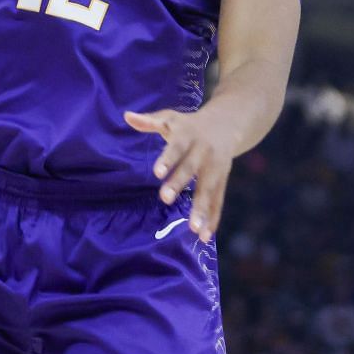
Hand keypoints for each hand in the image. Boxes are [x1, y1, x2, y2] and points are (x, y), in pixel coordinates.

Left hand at [124, 106, 239, 240]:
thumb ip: (150, 121)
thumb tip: (127, 116)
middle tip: (166, 200)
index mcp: (188, 136)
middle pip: (191, 169)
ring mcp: (215, 168)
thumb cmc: (189, 125)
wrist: (227, 124)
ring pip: (208, 189)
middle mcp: (203, 152)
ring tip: (193, 230)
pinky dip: (213, 218)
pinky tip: (205, 236)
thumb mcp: (171, 118)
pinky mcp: (222, 180)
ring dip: (202, 209)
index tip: (156, 173)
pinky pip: (218, 201)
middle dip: (180, 184)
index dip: (167, 159)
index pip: (176, 148)